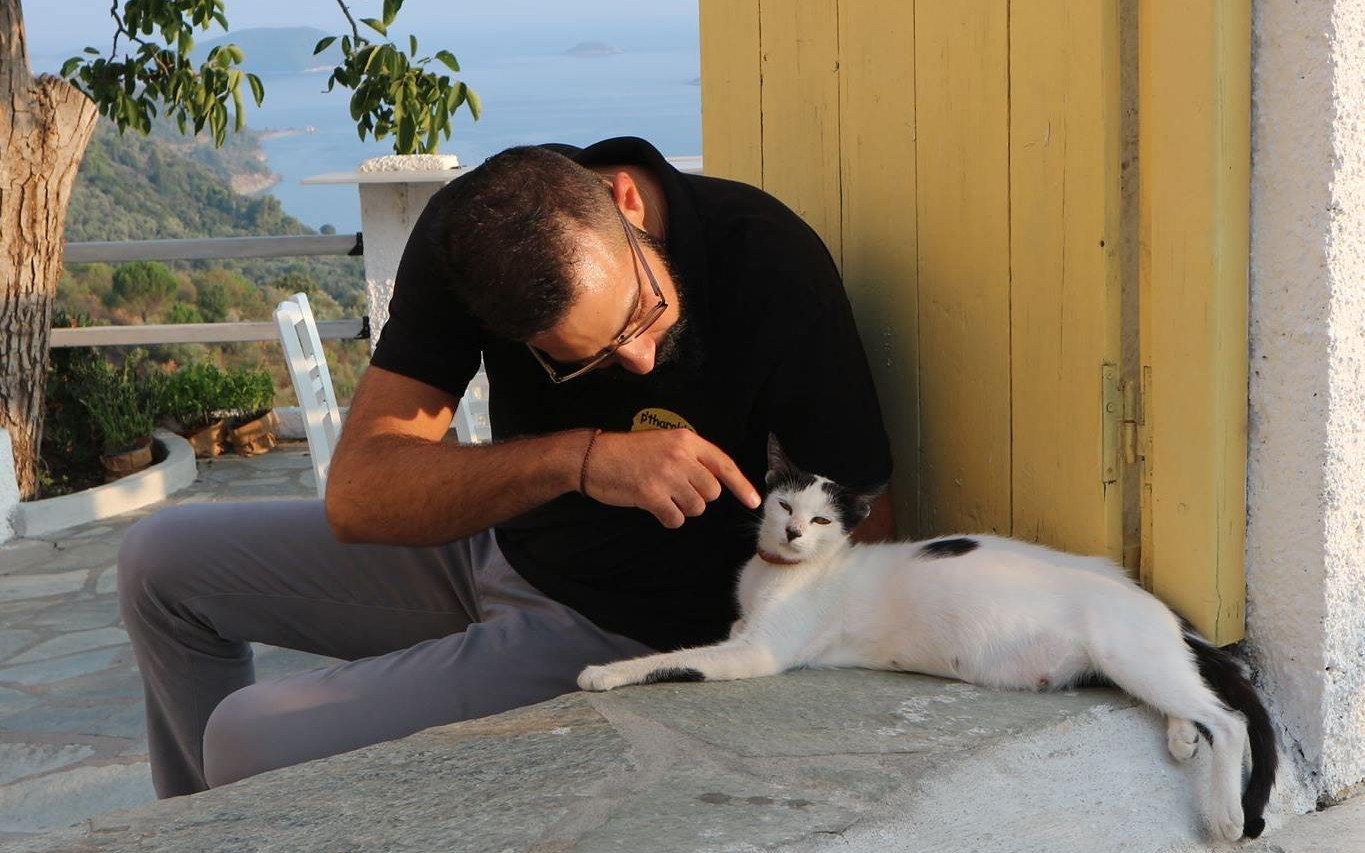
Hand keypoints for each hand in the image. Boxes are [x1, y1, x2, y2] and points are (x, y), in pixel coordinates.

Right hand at [581, 429, 760, 527]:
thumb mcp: (664, 443)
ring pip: (696, 507)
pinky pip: (676, 518)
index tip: (754, 501)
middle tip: (676, 490)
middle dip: (698, 497)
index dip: (742, 485)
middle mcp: (680, 456)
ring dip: (682, 507)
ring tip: (662, 495)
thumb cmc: (629, 452)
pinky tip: (654, 505)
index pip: (723, 465)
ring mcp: (666, 476)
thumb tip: (715, 482)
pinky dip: (668, 517)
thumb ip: (690, 458)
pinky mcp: (651, 495)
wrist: (594, 457)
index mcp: (686, 440)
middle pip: (711, 492)